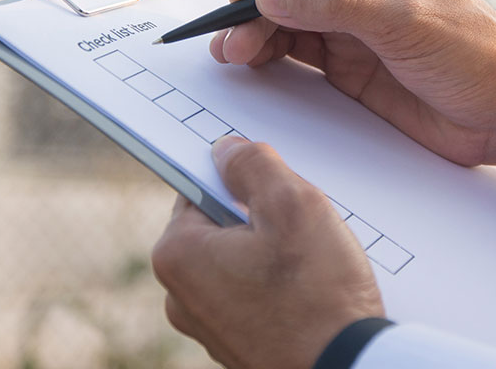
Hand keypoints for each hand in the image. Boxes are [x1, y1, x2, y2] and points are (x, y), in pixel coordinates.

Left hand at [152, 136, 383, 368]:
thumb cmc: (318, 293)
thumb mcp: (291, 203)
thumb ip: (253, 164)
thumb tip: (227, 151)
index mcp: (177, 254)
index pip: (199, 187)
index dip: (241, 179)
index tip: (273, 185)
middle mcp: (180, 295)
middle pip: (220, 224)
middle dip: (261, 217)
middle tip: (300, 227)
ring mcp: (208, 326)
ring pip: (241, 259)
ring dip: (274, 251)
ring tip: (311, 262)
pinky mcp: (237, 345)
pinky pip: (254, 294)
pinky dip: (280, 285)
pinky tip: (311, 289)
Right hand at [210, 0, 495, 196]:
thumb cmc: (477, 54)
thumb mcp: (406, 21)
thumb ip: (337, 5)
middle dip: (253, 4)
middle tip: (230, 39)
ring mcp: (348, 22)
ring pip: (280, 17)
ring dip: (252, 33)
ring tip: (231, 56)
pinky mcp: (344, 62)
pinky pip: (291, 51)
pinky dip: (266, 56)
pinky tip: (251, 66)